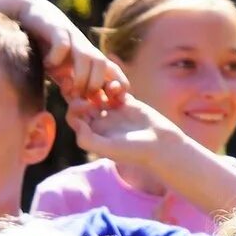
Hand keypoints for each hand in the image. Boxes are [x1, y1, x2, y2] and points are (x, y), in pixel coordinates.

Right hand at [29, 9, 124, 103]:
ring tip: (66, 85)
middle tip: (80, 96)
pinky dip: (57, 57)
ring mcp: (72, 37)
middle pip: (103, 63)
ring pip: (88, 55)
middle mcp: (85, 48)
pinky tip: (47, 64)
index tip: (108, 103)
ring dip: (81, 75)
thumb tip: (82, 112)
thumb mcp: (63, 74)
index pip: (114, 72)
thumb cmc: (48, 51)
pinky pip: (62, 43)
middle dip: (96, 84)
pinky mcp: (56, 29)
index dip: (117, 86)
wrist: (30, 18)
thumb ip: (73, 90)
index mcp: (91, 59)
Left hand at [67, 93, 183, 171]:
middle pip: (82, 101)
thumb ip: (87, 139)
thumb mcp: (109, 148)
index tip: (86, 103)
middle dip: (83, 91)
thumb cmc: (134, 151)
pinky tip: (122, 90)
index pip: (74, 115)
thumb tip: (75, 122)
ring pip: (98, 93)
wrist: (161, 146)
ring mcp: (114, 112)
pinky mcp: (127, 103)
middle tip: (89, 84)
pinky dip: (115, 86)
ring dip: (100, 86)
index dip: (74, 106)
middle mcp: (101, 122)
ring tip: (109, 88)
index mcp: (93, 133)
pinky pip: (115, 89)